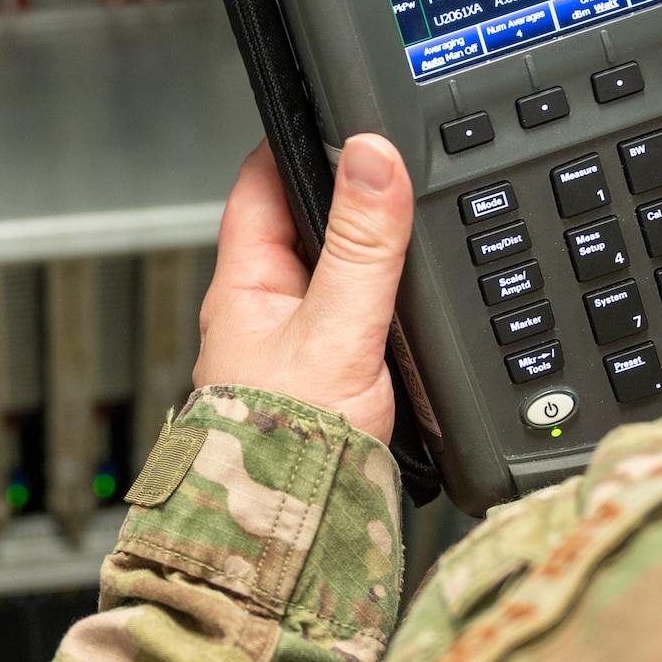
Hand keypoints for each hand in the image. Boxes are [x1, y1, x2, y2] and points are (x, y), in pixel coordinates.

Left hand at [194, 134, 414, 442]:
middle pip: (310, 224)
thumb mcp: (337, 331)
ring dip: (376, 260)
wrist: (295, 549)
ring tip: (416, 241)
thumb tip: (371, 155)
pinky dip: (392, 310)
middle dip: (353, 200)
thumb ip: (361, 244)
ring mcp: (297, 347)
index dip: (301, 138)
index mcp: (243, 284)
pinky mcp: (333, 383)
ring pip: (340, 275)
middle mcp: (264, 311)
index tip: (343, 112)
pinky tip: (418, 316)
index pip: (263, 180)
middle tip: (401, 174)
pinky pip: (363, 321)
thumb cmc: (286, 454)